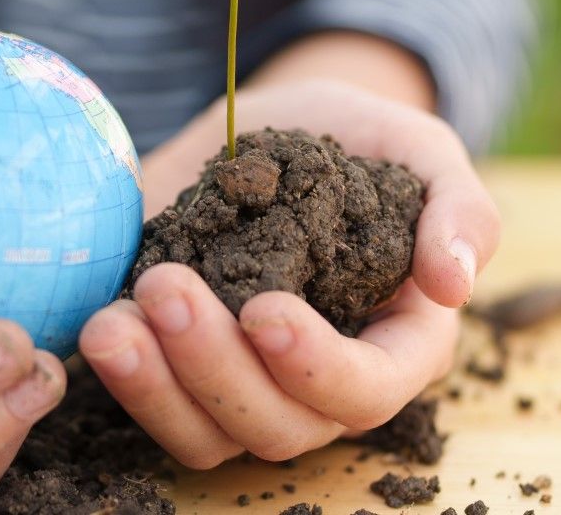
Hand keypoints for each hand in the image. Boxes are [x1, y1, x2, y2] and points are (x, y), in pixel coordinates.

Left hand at [79, 79, 499, 467]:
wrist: (276, 124)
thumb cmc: (361, 138)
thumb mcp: (420, 147)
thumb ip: (459, 207)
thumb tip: (455, 282)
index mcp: (398, 342)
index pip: (370, 389)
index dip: (317, 367)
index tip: (264, 309)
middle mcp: (323, 383)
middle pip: (281, 425)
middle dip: (218, 369)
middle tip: (167, 285)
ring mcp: (250, 385)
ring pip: (210, 436)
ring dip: (158, 386)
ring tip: (114, 322)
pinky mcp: (184, 372)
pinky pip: (157, 413)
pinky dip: (126, 382)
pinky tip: (100, 322)